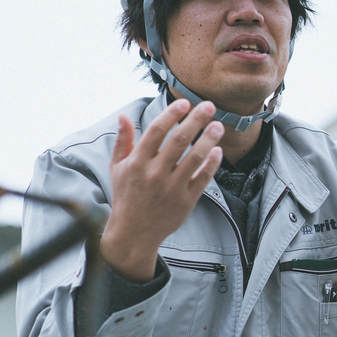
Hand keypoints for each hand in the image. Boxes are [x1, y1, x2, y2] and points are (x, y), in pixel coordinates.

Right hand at [100, 100, 223, 282]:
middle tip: (209, 105)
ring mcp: (172, 188)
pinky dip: (212, 164)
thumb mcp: (118, 168)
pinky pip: (203, 178)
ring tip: (218, 125)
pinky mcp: (186, 201)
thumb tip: (124, 115)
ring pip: (194, 158)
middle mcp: (155, 174)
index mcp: (137, 163)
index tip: (184, 102)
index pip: (156, 132)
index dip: (171, 115)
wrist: (134, 234)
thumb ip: (123, 141)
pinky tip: (218, 150)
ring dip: (208, 139)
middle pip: (179, 141)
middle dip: (195, 120)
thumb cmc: (126, 196)